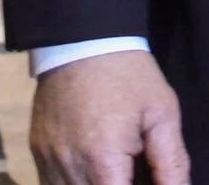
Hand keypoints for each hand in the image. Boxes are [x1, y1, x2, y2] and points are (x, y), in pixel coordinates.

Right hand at [29, 50, 188, 184]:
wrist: (83, 38)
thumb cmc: (127, 74)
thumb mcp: (161, 113)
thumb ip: (171, 163)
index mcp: (102, 159)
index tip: (142, 179)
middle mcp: (69, 165)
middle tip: (129, 171)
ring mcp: (48, 159)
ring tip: (113, 170)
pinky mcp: (37, 150)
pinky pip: (50, 183)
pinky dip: (71, 183)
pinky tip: (90, 171)